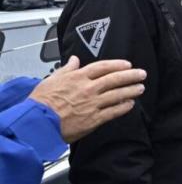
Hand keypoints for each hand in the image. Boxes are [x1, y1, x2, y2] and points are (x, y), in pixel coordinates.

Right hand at [29, 56, 146, 142]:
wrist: (37, 124)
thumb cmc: (40, 103)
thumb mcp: (51, 80)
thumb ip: (66, 69)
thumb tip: (74, 59)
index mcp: (78, 78)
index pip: (102, 67)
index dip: (117, 64)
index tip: (127, 64)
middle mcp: (88, 89)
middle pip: (115, 79)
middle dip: (131, 76)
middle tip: (142, 74)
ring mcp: (92, 104)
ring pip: (117, 95)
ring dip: (131, 90)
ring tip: (140, 88)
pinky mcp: (93, 119)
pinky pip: (113, 112)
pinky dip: (123, 107)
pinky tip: (130, 104)